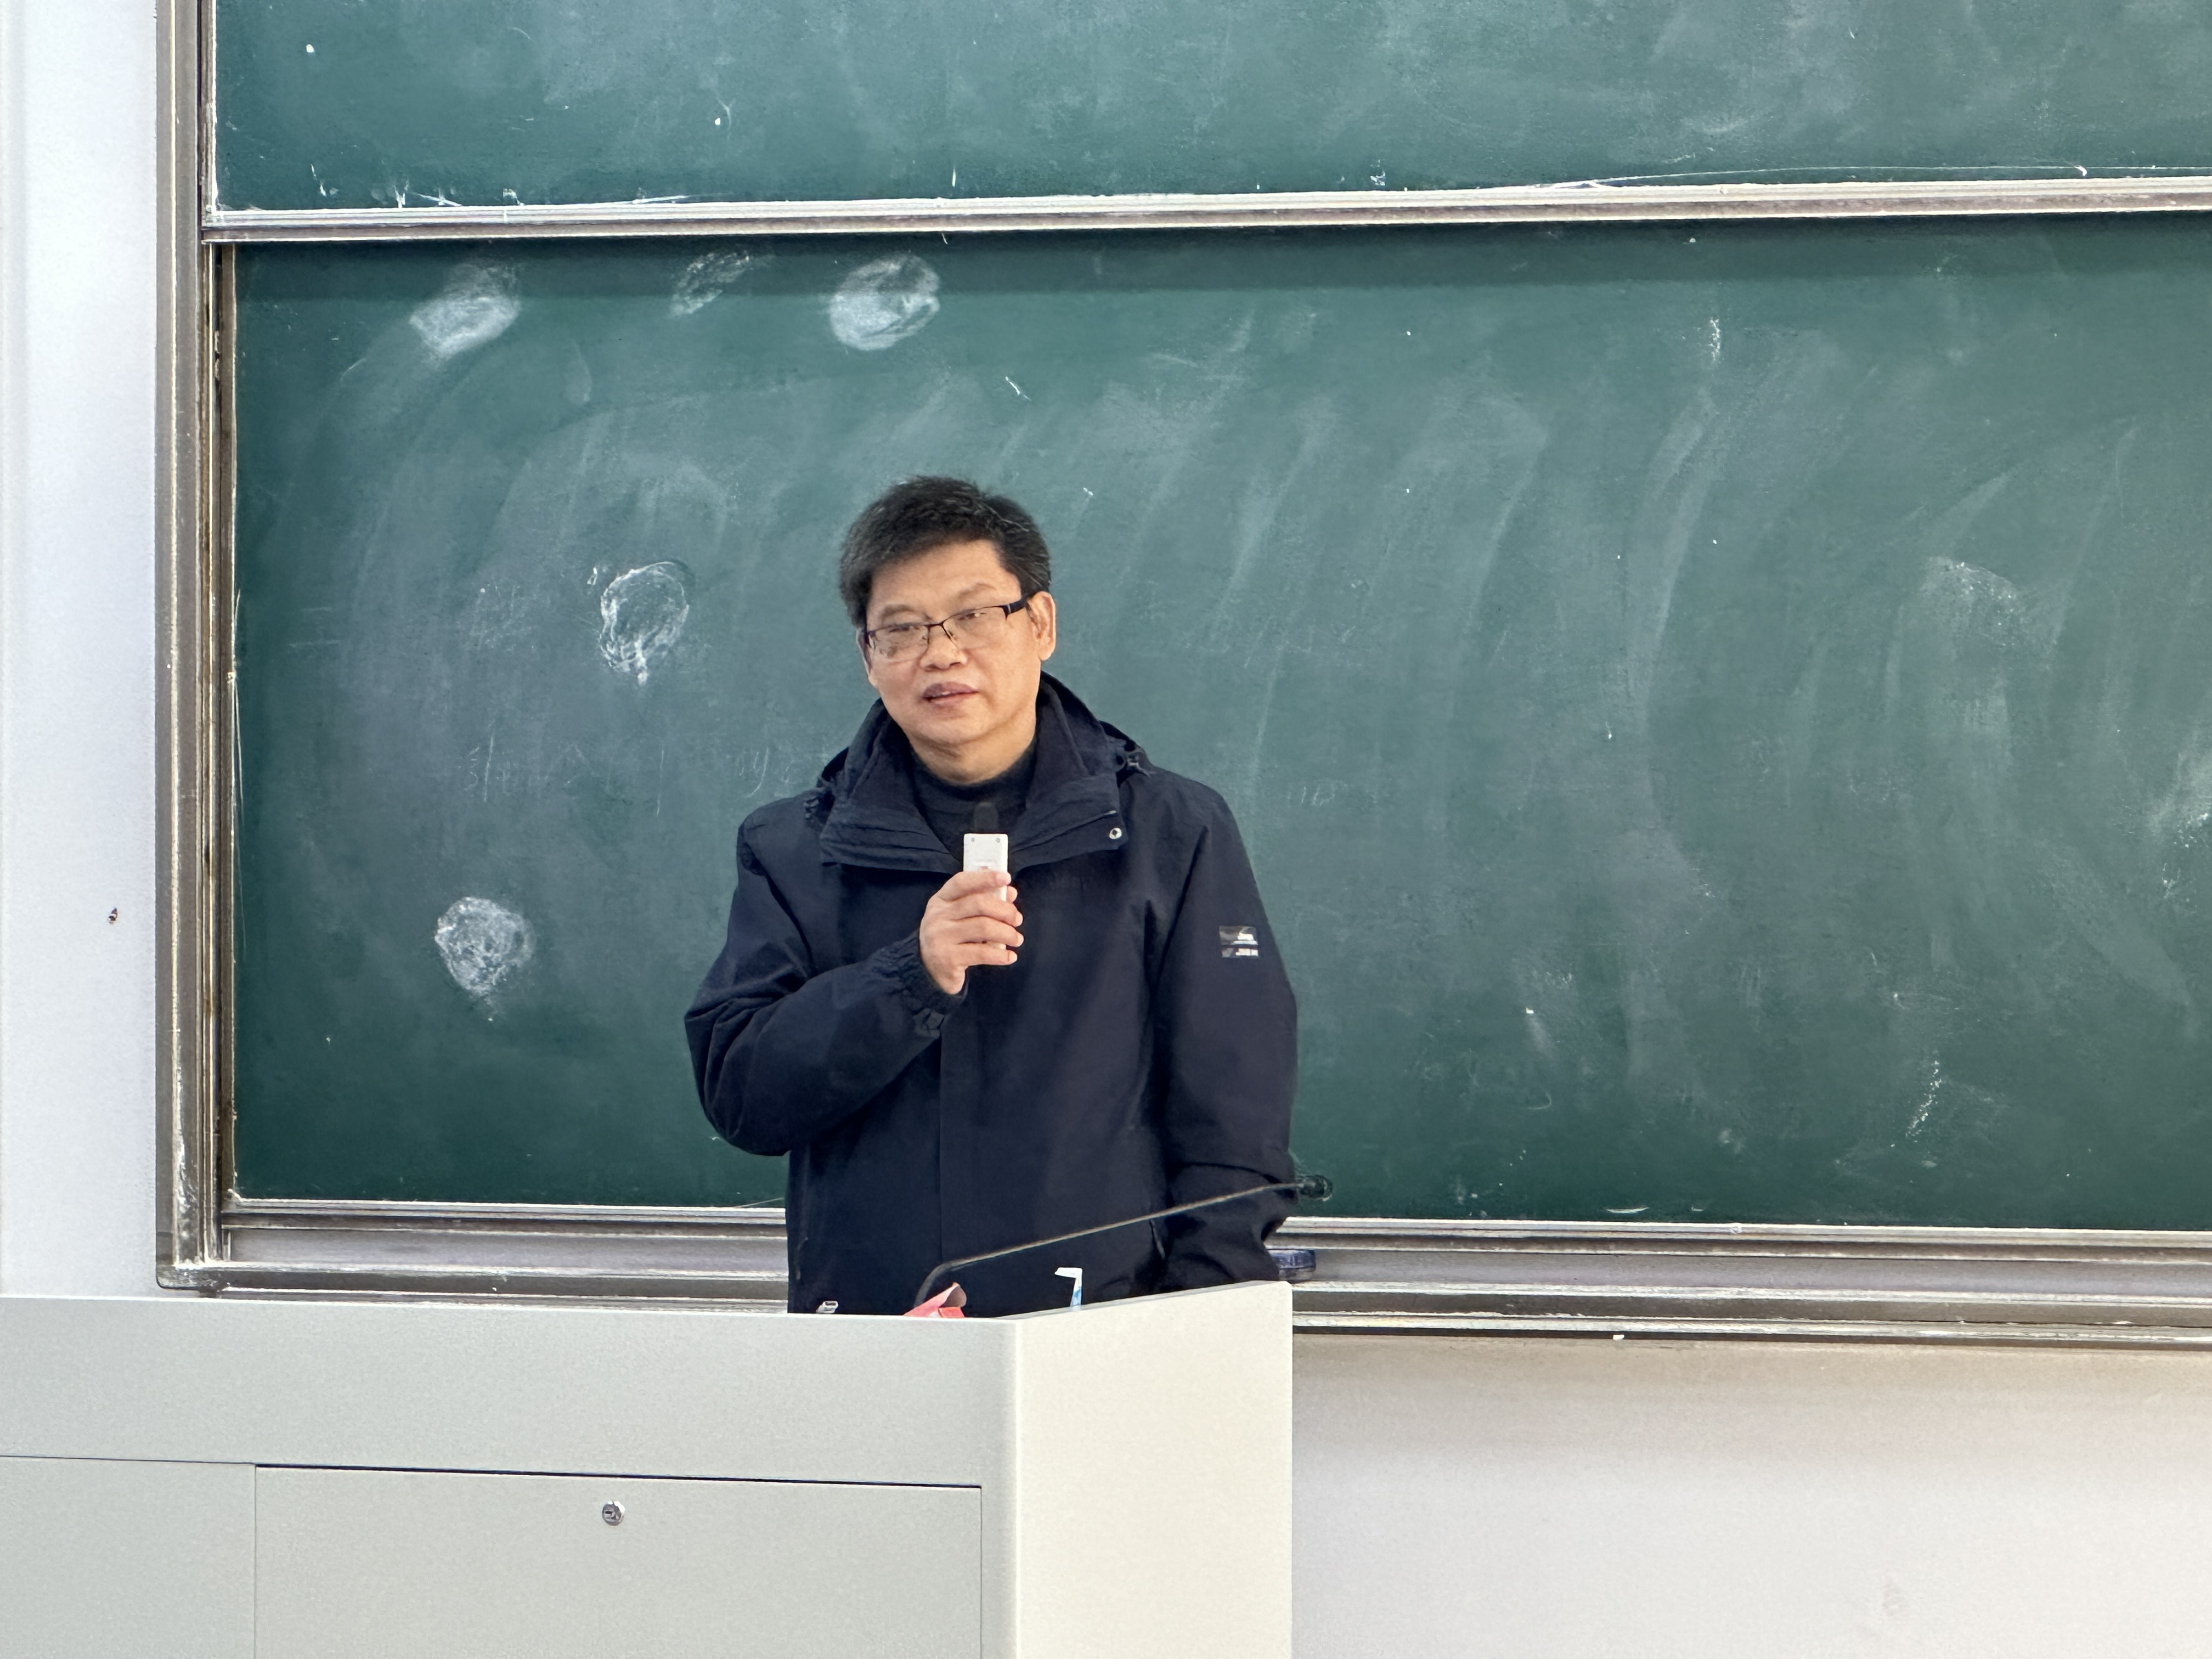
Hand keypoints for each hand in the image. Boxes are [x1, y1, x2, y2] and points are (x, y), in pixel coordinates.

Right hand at [919, 868, 1023, 995]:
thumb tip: (1010, 893)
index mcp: (940, 900)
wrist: (929, 970)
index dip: (985, 878)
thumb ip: (985, 902)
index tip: (1006, 878)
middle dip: (1004, 910)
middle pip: (978, 903)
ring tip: (1016, 939)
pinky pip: (982, 953)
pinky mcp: (948, 958)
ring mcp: (940, 937)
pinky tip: (1010, 956)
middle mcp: (937, 916)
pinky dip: (1001, 955)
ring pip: (983, 927)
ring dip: (1007, 933)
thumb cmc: (952, 938)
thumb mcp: (962, 917)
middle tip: (1017, 920)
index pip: (962, 882)